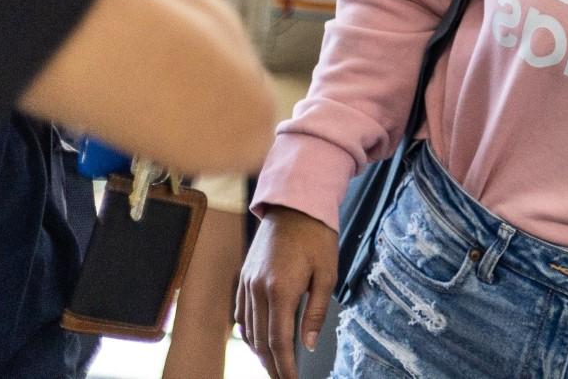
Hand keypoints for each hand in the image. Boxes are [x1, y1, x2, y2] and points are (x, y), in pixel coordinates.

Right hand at [238, 206, 339, 378]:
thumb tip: (308, 343)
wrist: (294, 206)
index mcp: (281, 290)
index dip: (284, 365)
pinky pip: (242, 314)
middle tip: (283, 378)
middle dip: (272, 363)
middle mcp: (258, 289)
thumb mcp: (326, 274)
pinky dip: (249, 332)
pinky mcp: (243, 277)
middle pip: (260, 340)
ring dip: (259, 351)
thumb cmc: (316, 237)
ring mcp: (247, 283)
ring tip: (274, 364)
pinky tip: (259, 340)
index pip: (278, 340)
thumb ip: (316, 312)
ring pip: (249, 329)